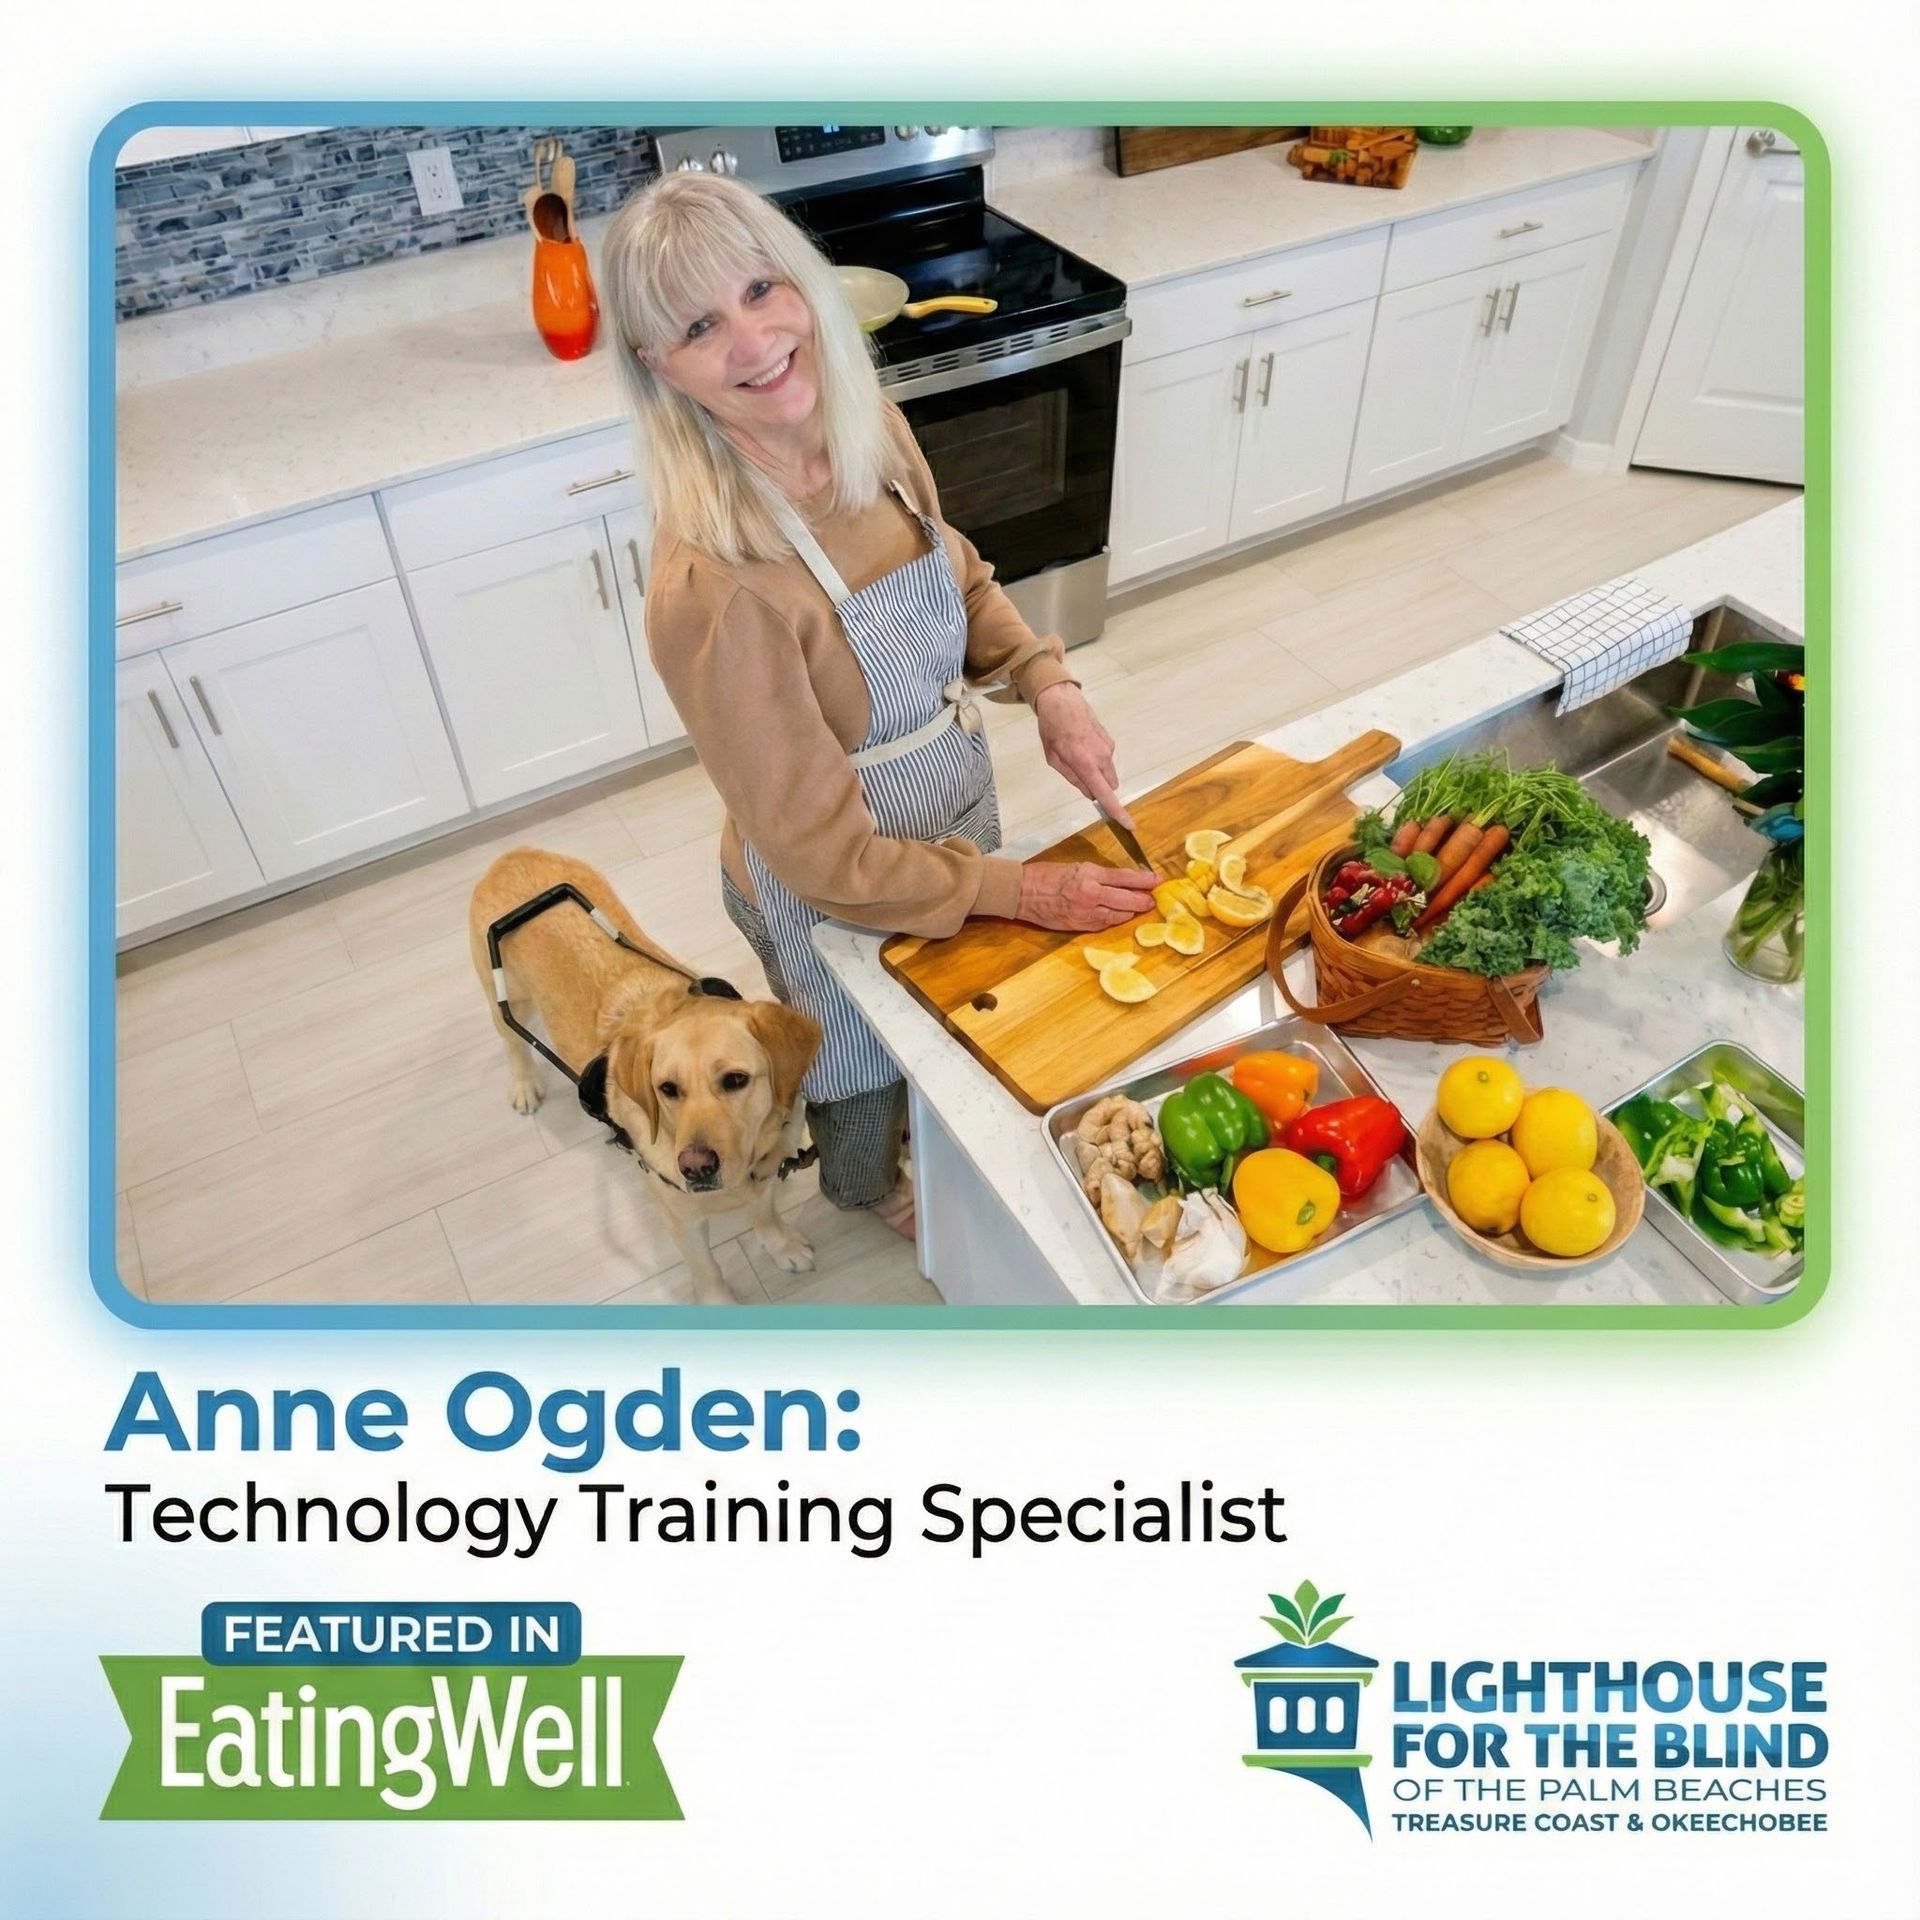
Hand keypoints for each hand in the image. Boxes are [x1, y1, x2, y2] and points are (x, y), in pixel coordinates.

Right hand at [1017, 860, 1160, 931]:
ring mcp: (1085, 913)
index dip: (1143, 881)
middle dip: (1142, 900)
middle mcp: (1091, 894)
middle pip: (1126, 899)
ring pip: (1117, 915)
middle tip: (1153, 899)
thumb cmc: (1046, 875)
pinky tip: (1120, 917)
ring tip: (1140, 908)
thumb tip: (1121, 880)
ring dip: (1130, 912)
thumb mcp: (1076, 867)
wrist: (1022, 892)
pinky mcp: (1079, 925)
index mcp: (1089, 874)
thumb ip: (1099, 875)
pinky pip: (1103, 924)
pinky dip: (1113, 920)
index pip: (1124, 877)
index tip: (1157, 881)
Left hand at [1033, 682, 1132, 828]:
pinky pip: (1106, 760)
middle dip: (1098, 787)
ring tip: (1076, 754)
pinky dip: (1097, 760)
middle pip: (1109, 786)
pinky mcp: (1110, 741)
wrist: (1062, 701)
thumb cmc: (1052, 730)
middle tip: (1076, 772)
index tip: (1130, 826)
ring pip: (1108, 773)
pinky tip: (1083, 744)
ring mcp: (1109, 748)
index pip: (1106, 794)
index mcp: (1086, 764)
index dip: (1117, 812)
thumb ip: (1073, 778)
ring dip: (1096, 772)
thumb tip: (1090, 794)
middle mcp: (1103, 758)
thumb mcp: (1054, 759)